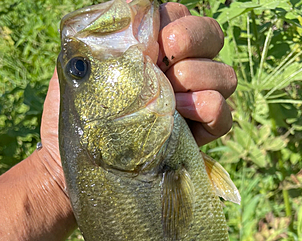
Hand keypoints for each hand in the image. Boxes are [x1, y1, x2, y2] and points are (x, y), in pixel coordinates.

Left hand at [39, 3, 236, 183]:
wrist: (80, 165)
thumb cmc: (76, 116)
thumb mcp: (80, 66)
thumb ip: (105, 33)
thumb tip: (132, 7)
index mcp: (153, 50)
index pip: (182, 16)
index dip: (178, 21)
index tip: (157, 42)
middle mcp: (177, 72)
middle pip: (213, 37)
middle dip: (196, 40)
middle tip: (169, 61)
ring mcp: (192, 103)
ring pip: (225, 76)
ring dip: (203, 77)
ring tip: (172, 97)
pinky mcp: (199, 135)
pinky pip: (225, 117)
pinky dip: (212, 110)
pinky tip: (184, 115)